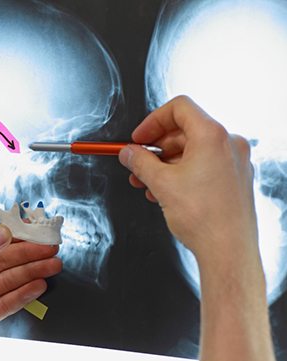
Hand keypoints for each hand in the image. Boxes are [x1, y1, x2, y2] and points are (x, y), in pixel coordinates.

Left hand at [0, 224, 61, 360]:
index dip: (8, 234)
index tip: (30, 229)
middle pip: (0, 260)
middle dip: (26, 253)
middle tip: (49, 248)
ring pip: (7, 279)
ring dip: (30, 272)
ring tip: (52, 265)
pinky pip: (8, 301)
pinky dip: (25, 294)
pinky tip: (39, 285)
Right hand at [118, 95, 257, 262]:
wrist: (227, 250)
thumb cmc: (204, 218)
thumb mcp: (160, 183)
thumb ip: (140, 162)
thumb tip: (129, 153)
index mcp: (212, 136)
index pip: (179, 108)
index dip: (153, 121)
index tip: (138, 138)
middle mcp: (228, 144)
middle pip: (184, 131)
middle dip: (155, 147)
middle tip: (136, 161)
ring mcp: (233, 163)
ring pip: (192, 151)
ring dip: (164, 164)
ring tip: (145, 182)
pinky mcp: (234, 180)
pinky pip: (203, 166)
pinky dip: (181, 173)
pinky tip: (163, 191)